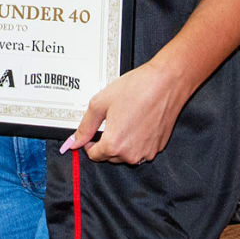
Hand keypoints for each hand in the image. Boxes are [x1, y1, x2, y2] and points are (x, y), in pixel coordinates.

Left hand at [60, 58, 189, 163]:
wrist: (166, 82)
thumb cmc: (136, 89)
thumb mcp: (100, 103)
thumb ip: (85, 126)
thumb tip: (73, 142)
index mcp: (114, 145)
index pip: (94, 155)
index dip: (89, 143)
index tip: (92, 133)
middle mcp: (131, 154)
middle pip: (110, 156)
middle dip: (106, 142)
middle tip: (110, 121)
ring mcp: (147, 152)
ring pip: (126, 154)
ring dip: (122, 143)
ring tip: (125, 119)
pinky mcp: (158, 147)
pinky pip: (141, 149)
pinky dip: (137, 140)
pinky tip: (138, 121)